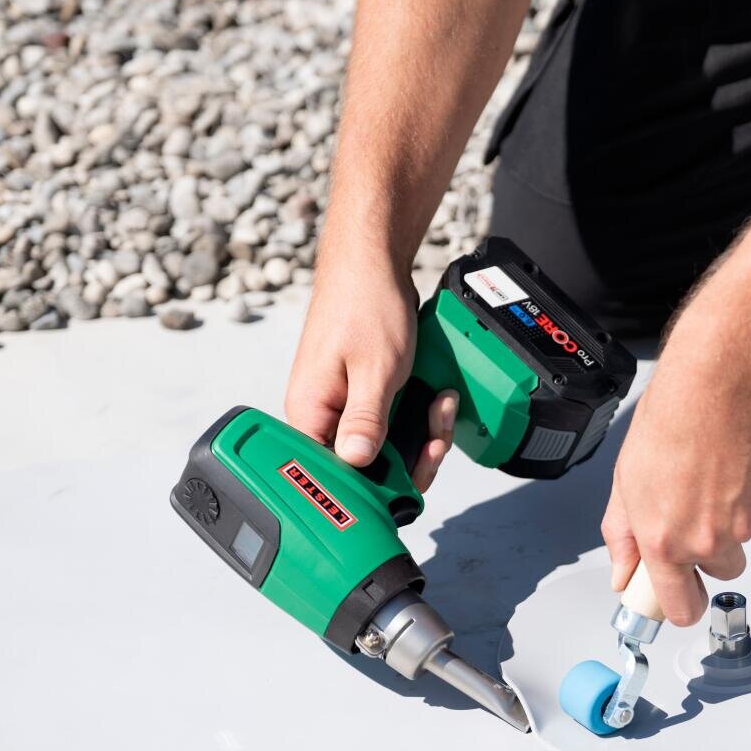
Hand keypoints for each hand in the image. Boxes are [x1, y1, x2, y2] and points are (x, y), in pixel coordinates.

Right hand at [284, 252, 456, 490]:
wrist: (372, 264)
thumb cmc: (364, 307)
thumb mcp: (374, 370)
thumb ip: (365, 421)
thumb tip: (355, 464)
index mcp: (309, 414)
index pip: (333, 476)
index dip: (375, 487)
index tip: (409, 479)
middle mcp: (321, 416)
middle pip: (365, 469)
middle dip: (411, 457)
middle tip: (435, 434)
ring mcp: (343, 407)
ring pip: (386, 449)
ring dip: (422, 435)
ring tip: (440, 406)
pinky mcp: (363, 397)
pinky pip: (393, 426)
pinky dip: (419, 418)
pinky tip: (436, 398)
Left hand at [601, 360, 750, 625]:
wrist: (721, 381)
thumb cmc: (672, 419)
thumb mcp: (625, 481)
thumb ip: (623, 536)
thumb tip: (623, 572)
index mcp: (666, 542)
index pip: (681, 608)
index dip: (680, 605)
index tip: (678, 595)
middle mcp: (710, 541)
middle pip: (720, 572)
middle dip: (709, 551)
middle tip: (695, 507)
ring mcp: (748, 523)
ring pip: (743, 537)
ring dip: (732, 517)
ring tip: (714, 470)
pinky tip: (736, 458)